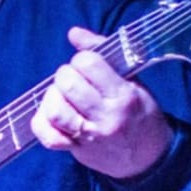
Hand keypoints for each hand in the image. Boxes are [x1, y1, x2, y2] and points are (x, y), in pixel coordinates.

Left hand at [30, 27, 173, 179]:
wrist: (149, 158)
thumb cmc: (140, 113)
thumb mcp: (132, 81)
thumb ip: (102, 54)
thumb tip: (73, 32)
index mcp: (124, 95)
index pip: (89, 64)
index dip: (82, 59)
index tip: (88, 66)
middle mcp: (106, 116)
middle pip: (67, 84)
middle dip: (65, 76)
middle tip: (74, 80)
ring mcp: (89, 136)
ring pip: (54, 110)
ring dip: (52, 98)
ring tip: (63, 97)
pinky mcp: (76, 151)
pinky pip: (47, 136)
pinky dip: (41, 123)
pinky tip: (51, 116)